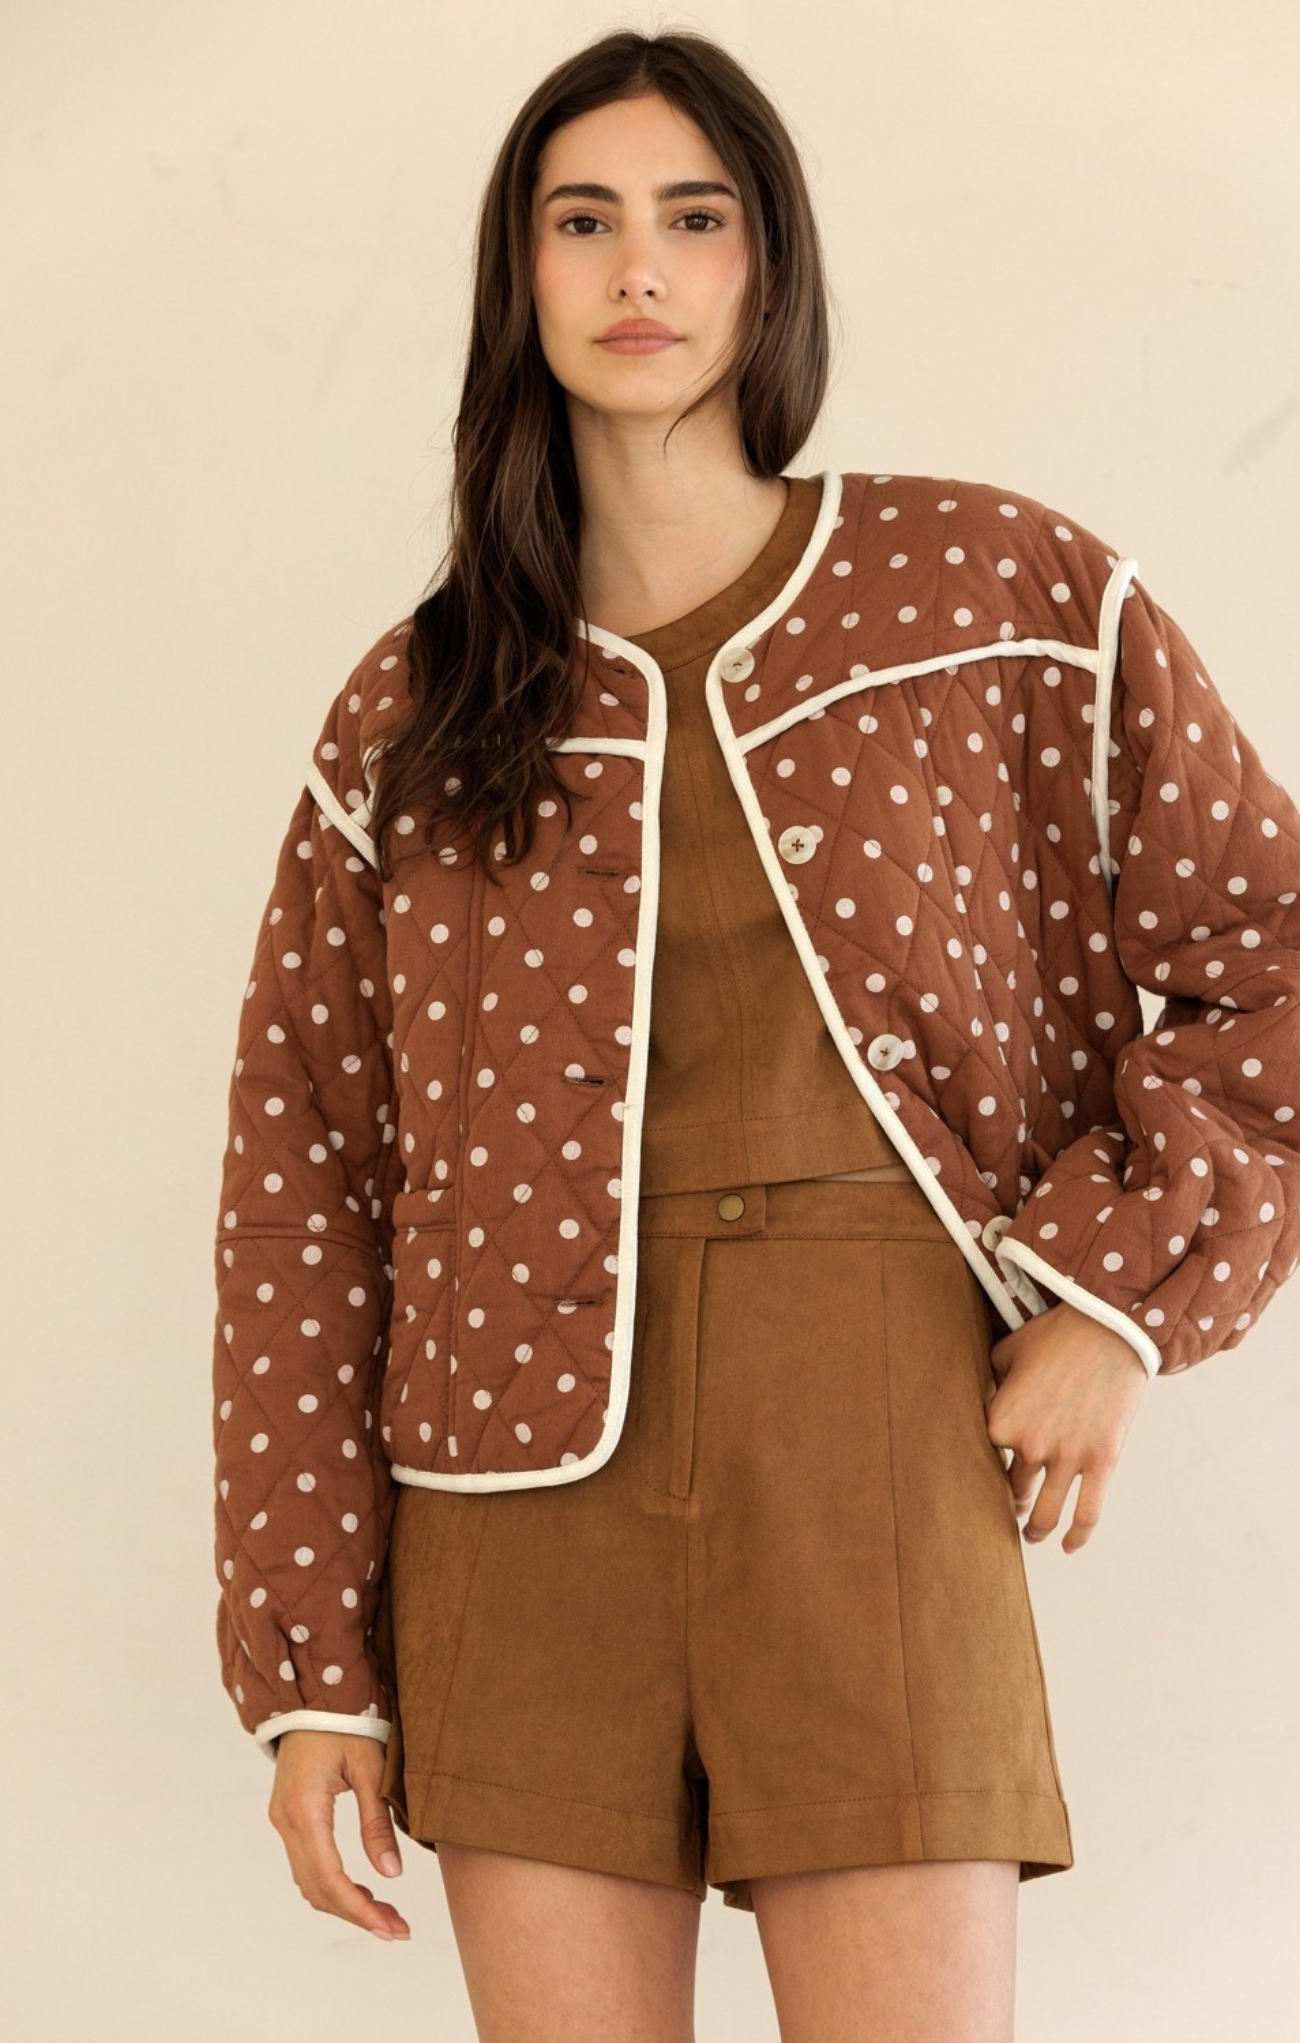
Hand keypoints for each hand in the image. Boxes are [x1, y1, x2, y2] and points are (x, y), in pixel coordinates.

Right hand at [268, 1730, 410, 1940]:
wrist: (313, 1694)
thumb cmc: (346, 1721)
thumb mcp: (371, 1768)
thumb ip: (377, 1822)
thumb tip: (391, 1876)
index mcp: (305, 1809)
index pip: (330, 1878)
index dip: (360, 1910)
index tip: (392, 1928)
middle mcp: (286, 1820)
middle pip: (317, 1888)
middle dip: (357, 1913)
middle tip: (398, 1929)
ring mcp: (282, 1819)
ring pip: (309, 1881)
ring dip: (345, 1903)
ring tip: (387, 1915)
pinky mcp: (288, 1816)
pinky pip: (306, 1864)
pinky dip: (332, 1884)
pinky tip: (362, 1890)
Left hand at [984, 1299, 1149, 1553]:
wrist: (1108, 1327)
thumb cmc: (1055, 1335)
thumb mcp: (1006, 1352)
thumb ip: (990, 1382)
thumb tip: (982, 1398)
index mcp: (999, 1422)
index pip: (981, 1459)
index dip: (980, 1468)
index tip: (977, 1478)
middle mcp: (1030, 1446)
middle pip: (1012, 1490)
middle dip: (1009, 1503)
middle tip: (1008, 1511)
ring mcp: (1068, 1456)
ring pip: (1047, 1511)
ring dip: (1036, 1529)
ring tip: (1031, 1535)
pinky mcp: (1102, 1460)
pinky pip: (1088, 1511)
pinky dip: (1078, 1535)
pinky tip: (1069, 1548)